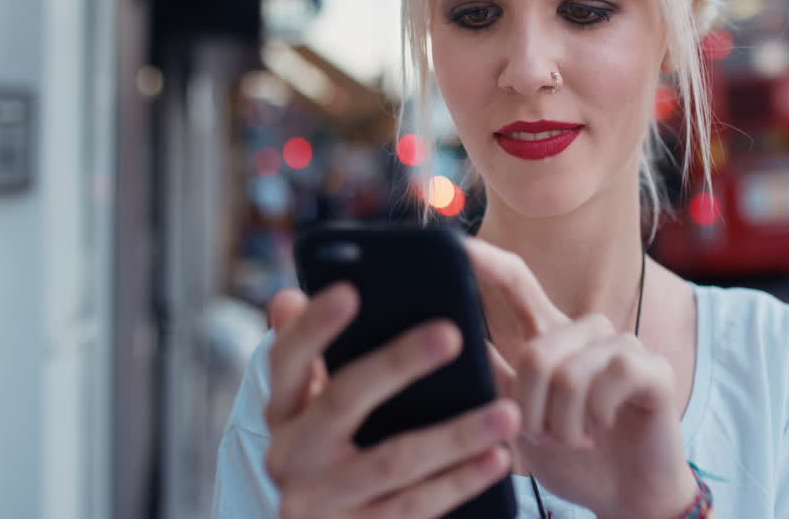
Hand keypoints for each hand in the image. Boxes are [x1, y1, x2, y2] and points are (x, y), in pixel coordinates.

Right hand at [263, 285, 520, 518]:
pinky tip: (497, 457)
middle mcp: (289, 454)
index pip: (286, 358)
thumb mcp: (306, 406)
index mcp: (281, 409)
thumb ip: (305, 354)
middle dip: (398, 364)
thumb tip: (288, 297)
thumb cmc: (324, 447)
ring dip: (455, 435)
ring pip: (394, 460)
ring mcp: (321, 500)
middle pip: (344, 399)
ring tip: (507, 411)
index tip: (350, 291)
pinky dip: (459, 482)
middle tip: (451, 333)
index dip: (314, 326)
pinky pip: (413, 507)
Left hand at [465, 239, 698, 518]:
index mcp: (552, 338)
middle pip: (537, 349)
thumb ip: (491, 376)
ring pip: (570, 370)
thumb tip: (444, 338)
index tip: (456, 245)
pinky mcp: (654, 369)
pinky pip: (611, 376)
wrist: (626, 500)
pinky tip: (601, 429)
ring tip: (573, 441)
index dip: (489, 263)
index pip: (518, 284)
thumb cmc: (572, 458)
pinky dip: (596, 414)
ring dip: (562, 423)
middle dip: (531, 408)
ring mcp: (623, 348)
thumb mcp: (519, 419)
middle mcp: (587, 333)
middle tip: (542, 438)